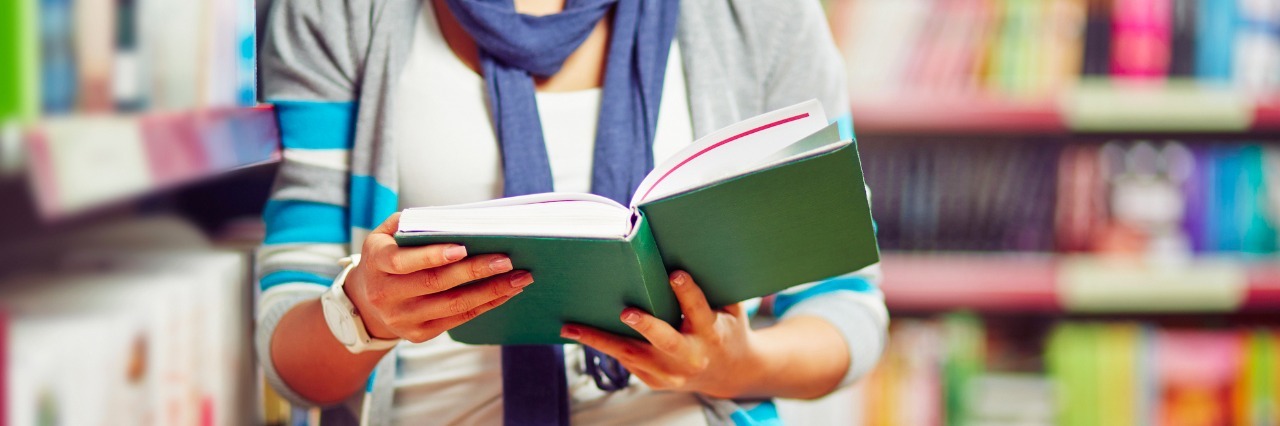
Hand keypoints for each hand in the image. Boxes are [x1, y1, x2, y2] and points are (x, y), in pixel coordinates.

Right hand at [345, 213, 534, 342]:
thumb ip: (412, 224)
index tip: (463, 247)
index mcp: (377, 263)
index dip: (433, 256)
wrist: (366, 302)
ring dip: (490, 291)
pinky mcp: (419, 334)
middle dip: (475, 271)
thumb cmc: (387, 256)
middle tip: (507, 260)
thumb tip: (456, 219)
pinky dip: (486, 304)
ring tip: (519, 277)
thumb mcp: (385, 235)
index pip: (403, 262)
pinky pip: (459, 319)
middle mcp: (386, 294)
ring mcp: (403, 318)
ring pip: (453, 305)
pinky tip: (507, 292)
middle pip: (435, 284)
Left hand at [559, 271, 762, 398]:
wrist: (728, 372)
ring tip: (571, 327)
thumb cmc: (726, 327)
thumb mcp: (730, 309)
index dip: (687, 293)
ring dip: (600, 340)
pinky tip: (581, 333)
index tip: (675, 274)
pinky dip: (604, 346)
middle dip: (646, 327)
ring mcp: (671, 373)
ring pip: (632, 355)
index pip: (699, 311)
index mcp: (712, 333)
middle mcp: (691, 356)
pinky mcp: (654, 381)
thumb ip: (714, 286)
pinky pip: (627, 361)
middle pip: (666, 342)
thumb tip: (688, 247)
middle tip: (626, 312)